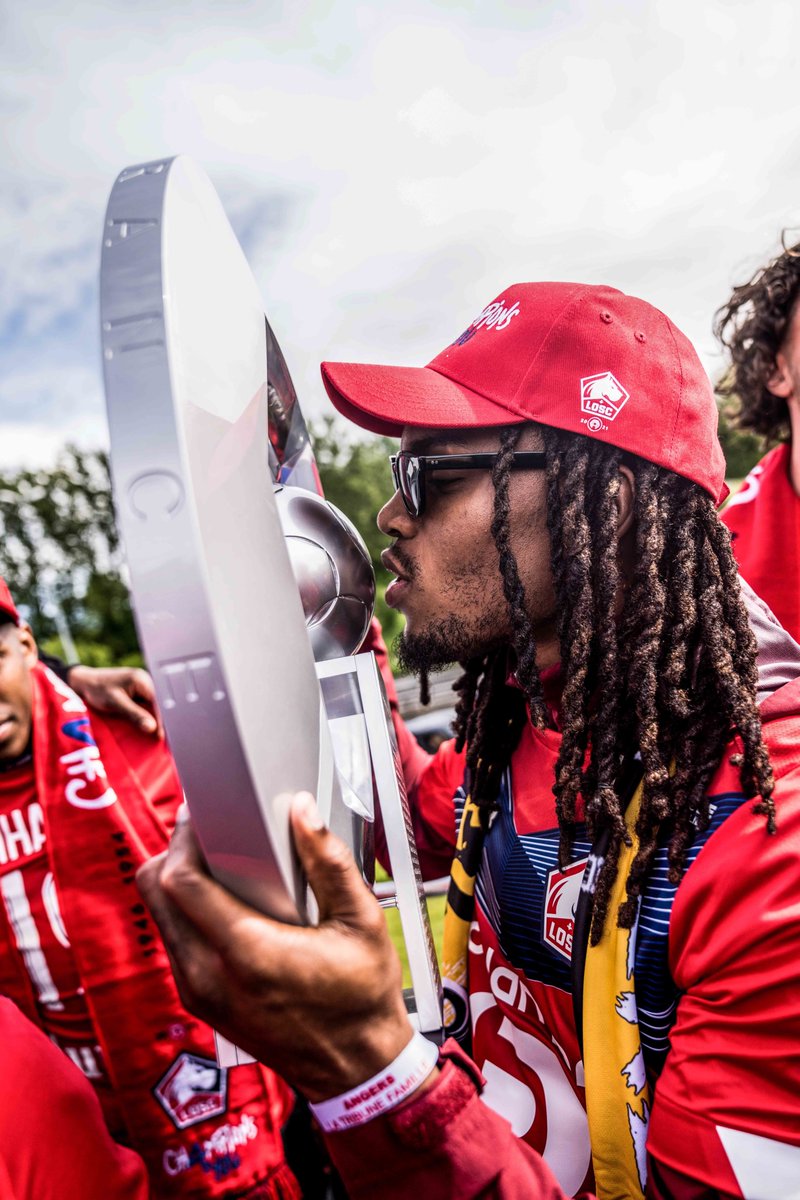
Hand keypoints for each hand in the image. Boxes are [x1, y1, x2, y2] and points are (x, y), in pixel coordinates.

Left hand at [67, 665, 162, 736]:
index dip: (162, 719)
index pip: (158, 701)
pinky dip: (147, 717)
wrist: (84, 682)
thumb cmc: (97, 690)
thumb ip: (135, 714)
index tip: (162, 735)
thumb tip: (153, 728)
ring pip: (154, 706)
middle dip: (161, 720)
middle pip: (159, 703)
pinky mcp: (138, 693)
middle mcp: (146, 682)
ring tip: (158, 736)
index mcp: (142, 680)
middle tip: (162, 738)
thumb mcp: (115, 703)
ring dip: (155, 719)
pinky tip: (148, 728)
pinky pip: (147, 706)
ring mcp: (142, 687)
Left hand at [137, 793, 414, 1102]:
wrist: (355, 1069)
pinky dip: (186, 911)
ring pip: (159, 916)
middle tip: (209, 830)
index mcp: (248, 953)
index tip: (202, 812)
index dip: (183, 838)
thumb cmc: (362, 998)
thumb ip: (329, 861)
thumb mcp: (362, 922)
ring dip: (177, 881)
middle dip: (174, 851)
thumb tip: (302, 812)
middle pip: (155, 893)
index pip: (180, 883)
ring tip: (219, 860)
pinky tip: (223, 898)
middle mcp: (210, 975)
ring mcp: (199, 991)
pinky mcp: (199, 1000)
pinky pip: (173, 940)